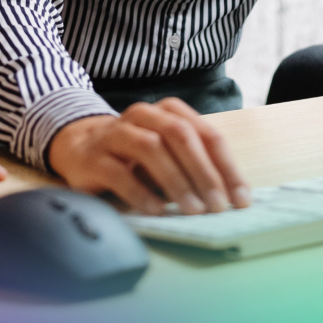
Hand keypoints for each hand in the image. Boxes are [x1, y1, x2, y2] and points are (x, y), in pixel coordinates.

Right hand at [47, 100, 250, 215]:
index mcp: (168, 112)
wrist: (80, 148)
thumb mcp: (169, 155)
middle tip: (218, 206)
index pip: (206, 135)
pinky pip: (119, 172)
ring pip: (151, 148)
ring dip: (176, 181)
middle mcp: (143, 115)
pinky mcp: (94, 157)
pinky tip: (157, 211)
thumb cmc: (135, 155)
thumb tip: (230, 199)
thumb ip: (194, 167)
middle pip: (180, 135)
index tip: (241, 199)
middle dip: (203, 172)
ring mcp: (115, 133)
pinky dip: (141, 193)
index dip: (227, 167)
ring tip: (192, 210)